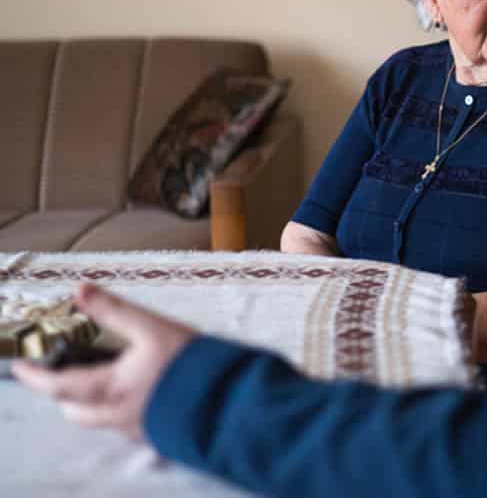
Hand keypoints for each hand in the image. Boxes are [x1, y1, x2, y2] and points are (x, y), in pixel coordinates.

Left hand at [11, 282, 195, 440]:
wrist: (231, 401)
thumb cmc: (192, 365)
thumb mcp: (153, 327)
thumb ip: (115, 310)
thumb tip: (80, 289)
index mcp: (109, 387)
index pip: (56, 386)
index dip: (35, 375)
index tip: (21, 365)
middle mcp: (116, 413)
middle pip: (74, 409)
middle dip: (63, 392)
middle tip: (66, 369)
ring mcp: (136, 426)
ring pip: (98, 418)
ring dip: (90, 401)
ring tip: (104, 375)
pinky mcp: (155, 432)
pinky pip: (124, 423)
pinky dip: (118, 407)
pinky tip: (139, 389)